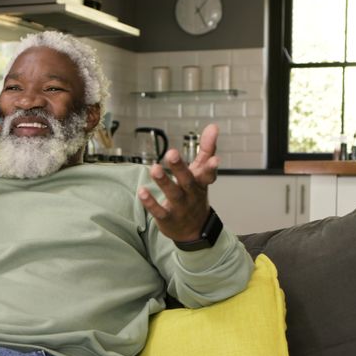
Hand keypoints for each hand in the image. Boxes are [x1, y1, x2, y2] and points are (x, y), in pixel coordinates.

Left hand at [138, 123, 219, 242]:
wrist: (194, 230)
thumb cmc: (195, 194)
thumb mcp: (201, 172)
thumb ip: (206, 149)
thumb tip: (213, 126)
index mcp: (201, 183)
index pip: (208, 175)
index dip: (211, 167)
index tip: (214, 160)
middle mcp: (192, 195)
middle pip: (187, 181)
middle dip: (179, 168)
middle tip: (171, 153)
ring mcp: (180, 208)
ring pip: (173, 195)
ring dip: (163, 182)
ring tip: (154, 168)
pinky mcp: (168, 218)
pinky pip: (159, 211)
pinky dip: (151, 203)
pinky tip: (141, 191)